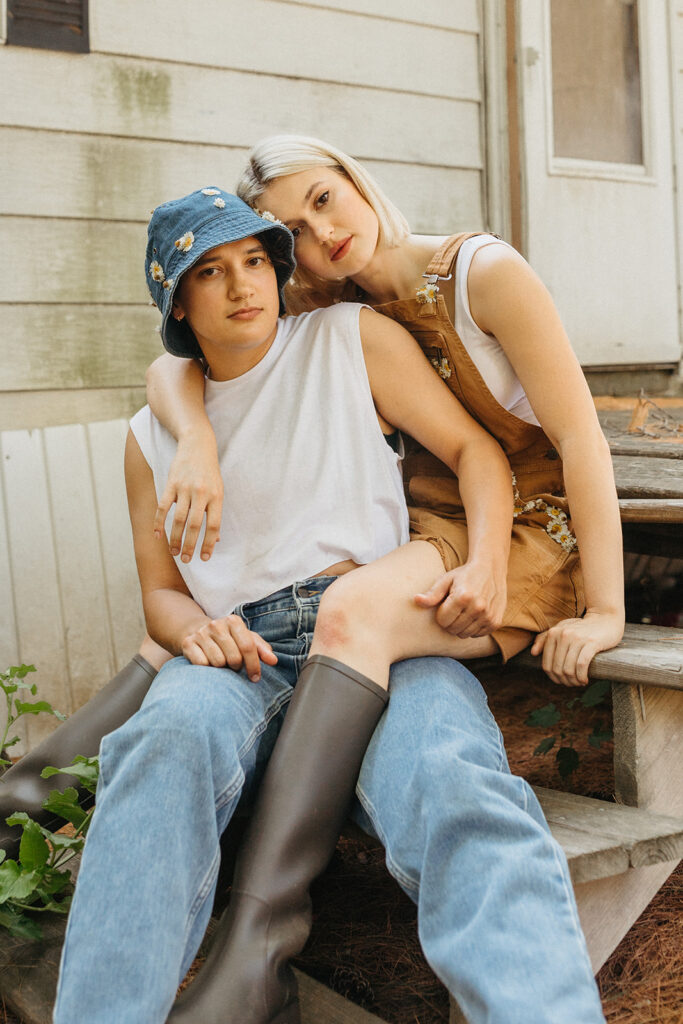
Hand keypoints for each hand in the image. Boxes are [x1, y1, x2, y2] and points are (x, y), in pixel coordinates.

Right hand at [154, 432, 223, 562]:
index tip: (204, 558)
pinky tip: (158, 535)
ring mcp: (185, 488)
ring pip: (179, 519)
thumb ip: (215, 513)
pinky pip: (163, 507)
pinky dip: (159, 522)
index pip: (213, 525)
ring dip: (175, 538)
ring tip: (174, 552)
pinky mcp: (171, 483)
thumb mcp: (219, 491)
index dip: (208, 544)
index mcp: (217, 497)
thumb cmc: (210, 472)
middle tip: (186, 560)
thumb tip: (215, 539)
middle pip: (195, 525)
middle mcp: (202, 493)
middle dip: (190, 545)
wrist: (198, 445)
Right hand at [181, 615, 277, 679]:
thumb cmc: (228, 638)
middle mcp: (216, 624)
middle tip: (234, 666)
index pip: (248, 646)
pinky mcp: (188, 644)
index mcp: (233, 621)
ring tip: (222, 663)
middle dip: (236, 667)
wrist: (197, 631)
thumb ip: (261, 649)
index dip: (254, 665)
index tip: (255, 677)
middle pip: (234, 657)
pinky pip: (202, 665)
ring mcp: (201, 633)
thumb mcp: (246, 639)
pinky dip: (207, 669)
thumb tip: (273, 660)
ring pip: (218, 663)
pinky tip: (209, 663)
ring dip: (222, 668)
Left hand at [414, 564, 506, 637]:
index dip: (441, 614)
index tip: (446, 605)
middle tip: (454, 609)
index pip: (442, 621)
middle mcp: (478, 607)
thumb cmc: (464, 575)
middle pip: (453, 630)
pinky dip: (473, 628)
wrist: (491, 568)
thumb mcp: (446, 580)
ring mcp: (488, 616)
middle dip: (450, 622)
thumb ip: (432, 594)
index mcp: (463, 596)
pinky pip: (477, 635)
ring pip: (464, 634)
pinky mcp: (495, 622)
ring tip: (464, 611)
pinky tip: (474, 614)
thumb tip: (416, 600)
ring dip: (461, 626)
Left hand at [530, 611, 623, 686]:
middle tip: (572, 684)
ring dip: (573, 681)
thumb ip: (544, 639)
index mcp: (553, 633)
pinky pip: (581, 665)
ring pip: (568, 669)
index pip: (546, 664)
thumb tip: (533, 653)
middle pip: (557, 668)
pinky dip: (581, 676)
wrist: (606, 619)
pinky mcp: (591, 643)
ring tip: (579, 683)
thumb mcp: (561, 629)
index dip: (553, 677)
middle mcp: (563, 635)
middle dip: (564, 681)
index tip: (561, 681)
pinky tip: (585, 680)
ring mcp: (577, 638)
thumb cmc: (582, 627)